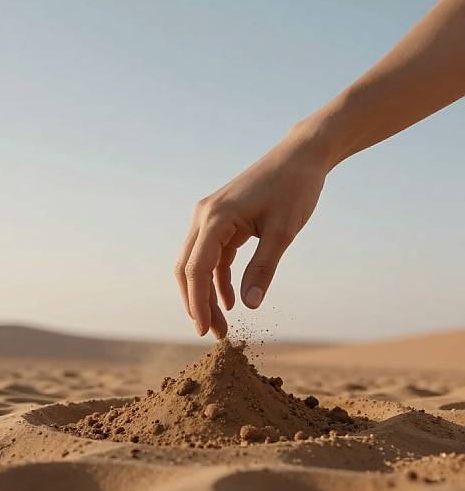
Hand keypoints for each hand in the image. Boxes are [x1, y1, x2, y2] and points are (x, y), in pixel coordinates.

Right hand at [175, 127, 329, 337]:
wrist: (301, 156)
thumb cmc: (294, 188)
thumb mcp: (282, 233)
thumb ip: (263, 269)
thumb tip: (249, 306)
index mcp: (214, 218)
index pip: (196, 269)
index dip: (198, 304)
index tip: (207, 332)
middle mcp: (204, 216)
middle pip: (188, 268)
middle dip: (198, 303)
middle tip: (215, 334)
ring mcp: (210, 216)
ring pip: (198, 263)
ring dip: (207, 293)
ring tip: (223, 323)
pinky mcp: (222, 219)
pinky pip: (213, 254)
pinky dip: (219, 278)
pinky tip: (231, 299)